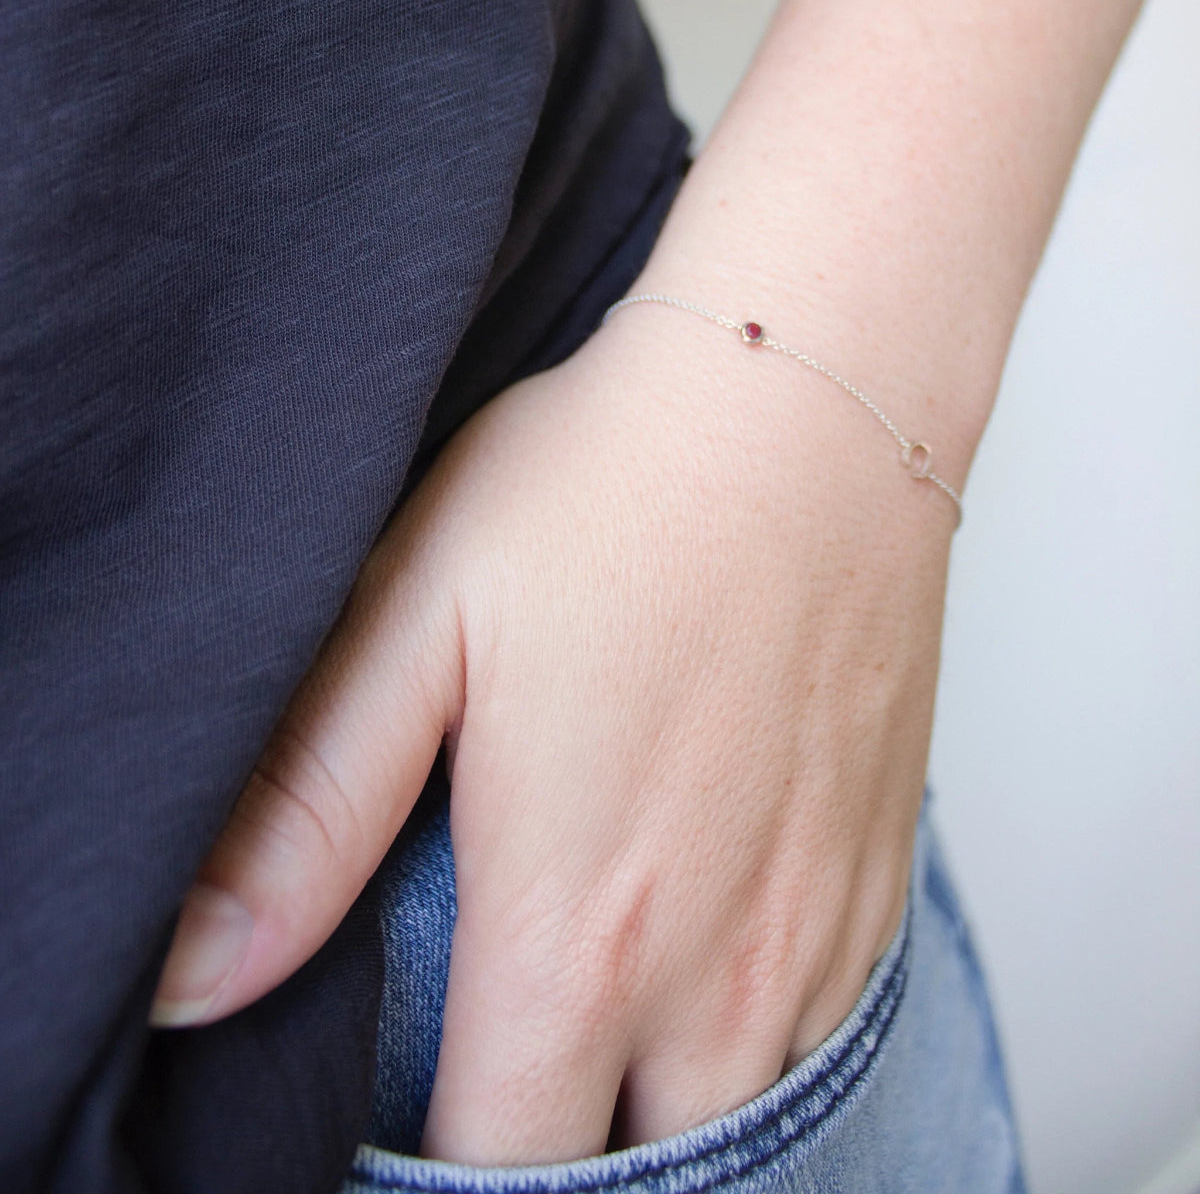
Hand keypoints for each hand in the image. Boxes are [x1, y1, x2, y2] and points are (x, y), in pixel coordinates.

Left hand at [150, 308, 952, 1163]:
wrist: (809, 405)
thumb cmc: (612, 496)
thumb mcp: (419, 621)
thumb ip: (310, 814)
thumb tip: (194, 976)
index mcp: (579, 930)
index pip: (500, 1169)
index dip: (438, 1171)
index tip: (404, 1119)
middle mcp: (721, 971)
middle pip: (632, 1172)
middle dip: (556, 1155)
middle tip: (501, 1071)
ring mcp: (819, 932)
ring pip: (739, 1123)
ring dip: (660, 1109)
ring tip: (598, 1032)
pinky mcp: (881, 879)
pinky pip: (823, 1039)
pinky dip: (750, 1042)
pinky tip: (703, 960)